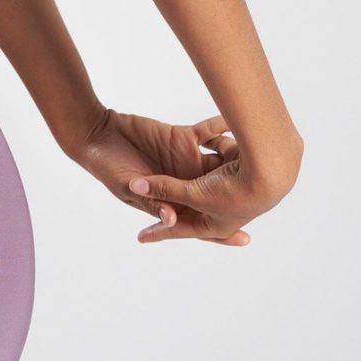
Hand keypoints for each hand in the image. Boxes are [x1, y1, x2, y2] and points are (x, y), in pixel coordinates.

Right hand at [73, 106, 298, 245]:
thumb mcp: (127, 186)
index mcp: (172, 201)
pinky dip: (221, 126)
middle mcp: (184, 182)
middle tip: (261, 186)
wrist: (98, 134)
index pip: (199, 222)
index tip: (245, 239)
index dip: (222, 233)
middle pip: (218, 191)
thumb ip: (150, 200)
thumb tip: (172, 218)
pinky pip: (208, 132)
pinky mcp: (182, 137)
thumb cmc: (108, 167)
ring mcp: (186, 159)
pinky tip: (234, 120)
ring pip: (219, 161)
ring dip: (234, 157)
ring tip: (252, 152)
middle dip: (240, 190)